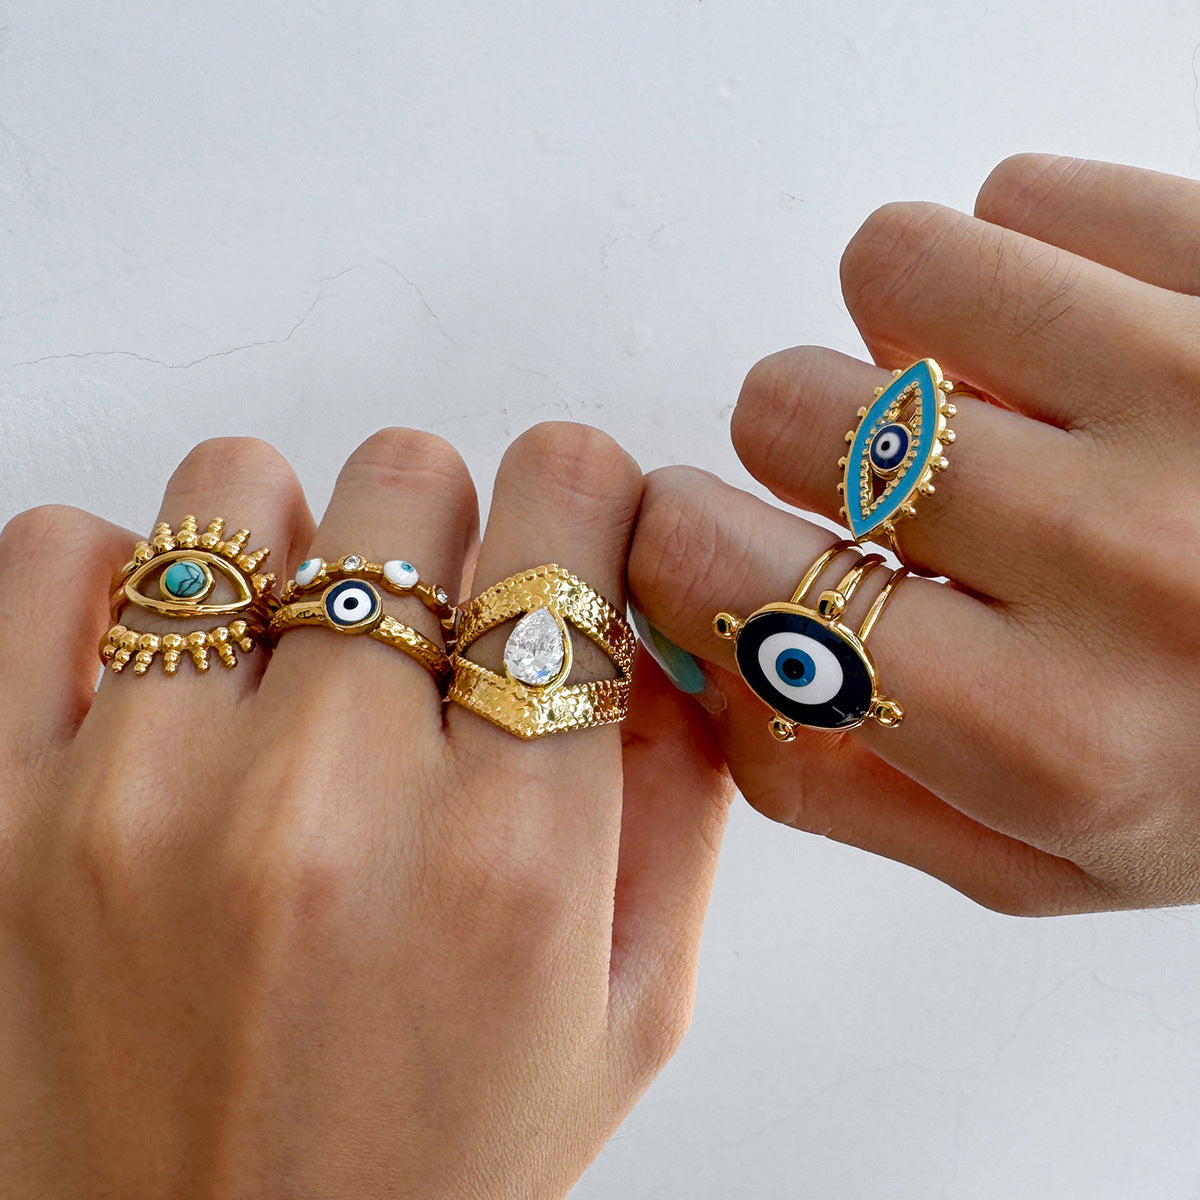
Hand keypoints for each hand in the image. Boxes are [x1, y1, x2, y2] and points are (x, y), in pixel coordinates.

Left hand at [0, 424, 731, 1196]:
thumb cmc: (424, 1171)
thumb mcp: (623, 1016)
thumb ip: (673, 802)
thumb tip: (650, 633)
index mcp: (509, 860)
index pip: (564, 525)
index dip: (577, 486)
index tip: (562, 515)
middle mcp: (328, 809)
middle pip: (405, 479)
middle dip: (441, 525)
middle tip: (427, 617)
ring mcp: (142, 801)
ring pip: (233, 490)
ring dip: (288, 540)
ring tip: (293, 639)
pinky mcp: (2, 809)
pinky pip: (54, 555)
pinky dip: (120, 573)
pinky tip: (173, 662)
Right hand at [630, 155, 1199, 914]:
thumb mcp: (1027, 857)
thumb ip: (827, 780)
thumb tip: (698, 650)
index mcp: (1042, 732)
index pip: (718, 566)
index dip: (675, 533)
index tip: (710, 529)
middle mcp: (1125, 564)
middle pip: (788, 403)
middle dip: (806, 445)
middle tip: (885, 484)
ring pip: (893, 264)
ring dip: (906, 338)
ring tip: (985, 408)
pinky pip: (1023, 197)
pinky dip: (1023, 270)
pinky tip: (1084, 358)